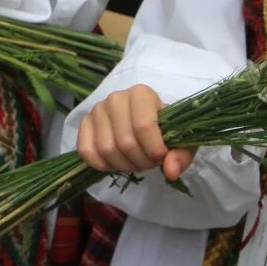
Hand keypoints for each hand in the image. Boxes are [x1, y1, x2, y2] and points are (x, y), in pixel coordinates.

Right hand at [76, 83, 193, 180]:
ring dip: (123, 165)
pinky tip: (115, 163)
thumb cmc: (164, 128)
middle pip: (125, 142)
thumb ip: (181, 155)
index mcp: (141, 94)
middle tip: (149, 162)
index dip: (155, 150)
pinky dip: (101, 164)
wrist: (145, 120)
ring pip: (106, 149)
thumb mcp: (181, 140)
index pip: (144, 126)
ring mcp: (97, 110)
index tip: (162, 156)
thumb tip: (170, 171)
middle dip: (141, 161)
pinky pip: (86, 150)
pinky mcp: (84, 123)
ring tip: (134, 162)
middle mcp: (115, 98)